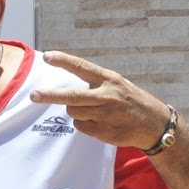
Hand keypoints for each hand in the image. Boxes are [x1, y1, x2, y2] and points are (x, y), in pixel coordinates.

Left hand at [29, 51, 168, 149]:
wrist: (155, 124)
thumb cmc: (130, 101)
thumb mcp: (117, 84)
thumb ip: (95, 82)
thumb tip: (65, 80)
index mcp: (109, 80)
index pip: (82, 67)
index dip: (63, 61)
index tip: (47, 56)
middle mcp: (106, 96)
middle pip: (71, 96)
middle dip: (50, 96)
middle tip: (33, 96)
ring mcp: (104, 115)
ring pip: (73, 112)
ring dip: (75, 111)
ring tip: (93, 111)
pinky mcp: (103, 131)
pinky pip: (80, 126)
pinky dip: (84, 124)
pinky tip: (99, 122)